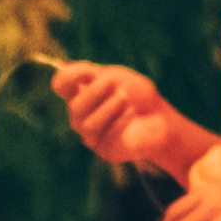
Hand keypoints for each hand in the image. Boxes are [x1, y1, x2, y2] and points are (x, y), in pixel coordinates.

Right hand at [46, 60, 189, 173]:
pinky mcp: (105, 150)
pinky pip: (106, 136)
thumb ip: (97, 75)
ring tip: (126, 100)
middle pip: (75, 106)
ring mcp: (90, 135)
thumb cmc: (137, 95)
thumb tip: (83, 72)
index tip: (88, 70)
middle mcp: (80, 116)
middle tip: (115, 84)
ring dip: (110, 107)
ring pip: (87, 124)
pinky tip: (132, 113)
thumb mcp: (118, 77)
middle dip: (95, 93)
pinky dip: (121, 121)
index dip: (69, 76)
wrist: (159, 118)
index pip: (61, 84)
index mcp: (80, 93)